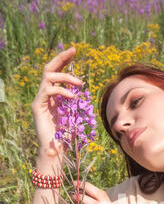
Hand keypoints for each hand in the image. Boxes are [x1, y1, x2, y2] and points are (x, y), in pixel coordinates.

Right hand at [31, 47, 82, 161]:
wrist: (55, 152)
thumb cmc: (66, 137)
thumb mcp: (75, 116)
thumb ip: (77, 104)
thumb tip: (87, 92)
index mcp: (53, 96)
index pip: (56, 72)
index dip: (64, 61)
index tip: (74, 51)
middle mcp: (44, 95)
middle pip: (49, 69)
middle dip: (61, 58)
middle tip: (74, 51)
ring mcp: (40, 100)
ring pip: (48, 77)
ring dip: (65, 76)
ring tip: (79, 83)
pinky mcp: (37, 107)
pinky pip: (48, 91)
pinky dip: (61, 91)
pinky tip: (72, 96)